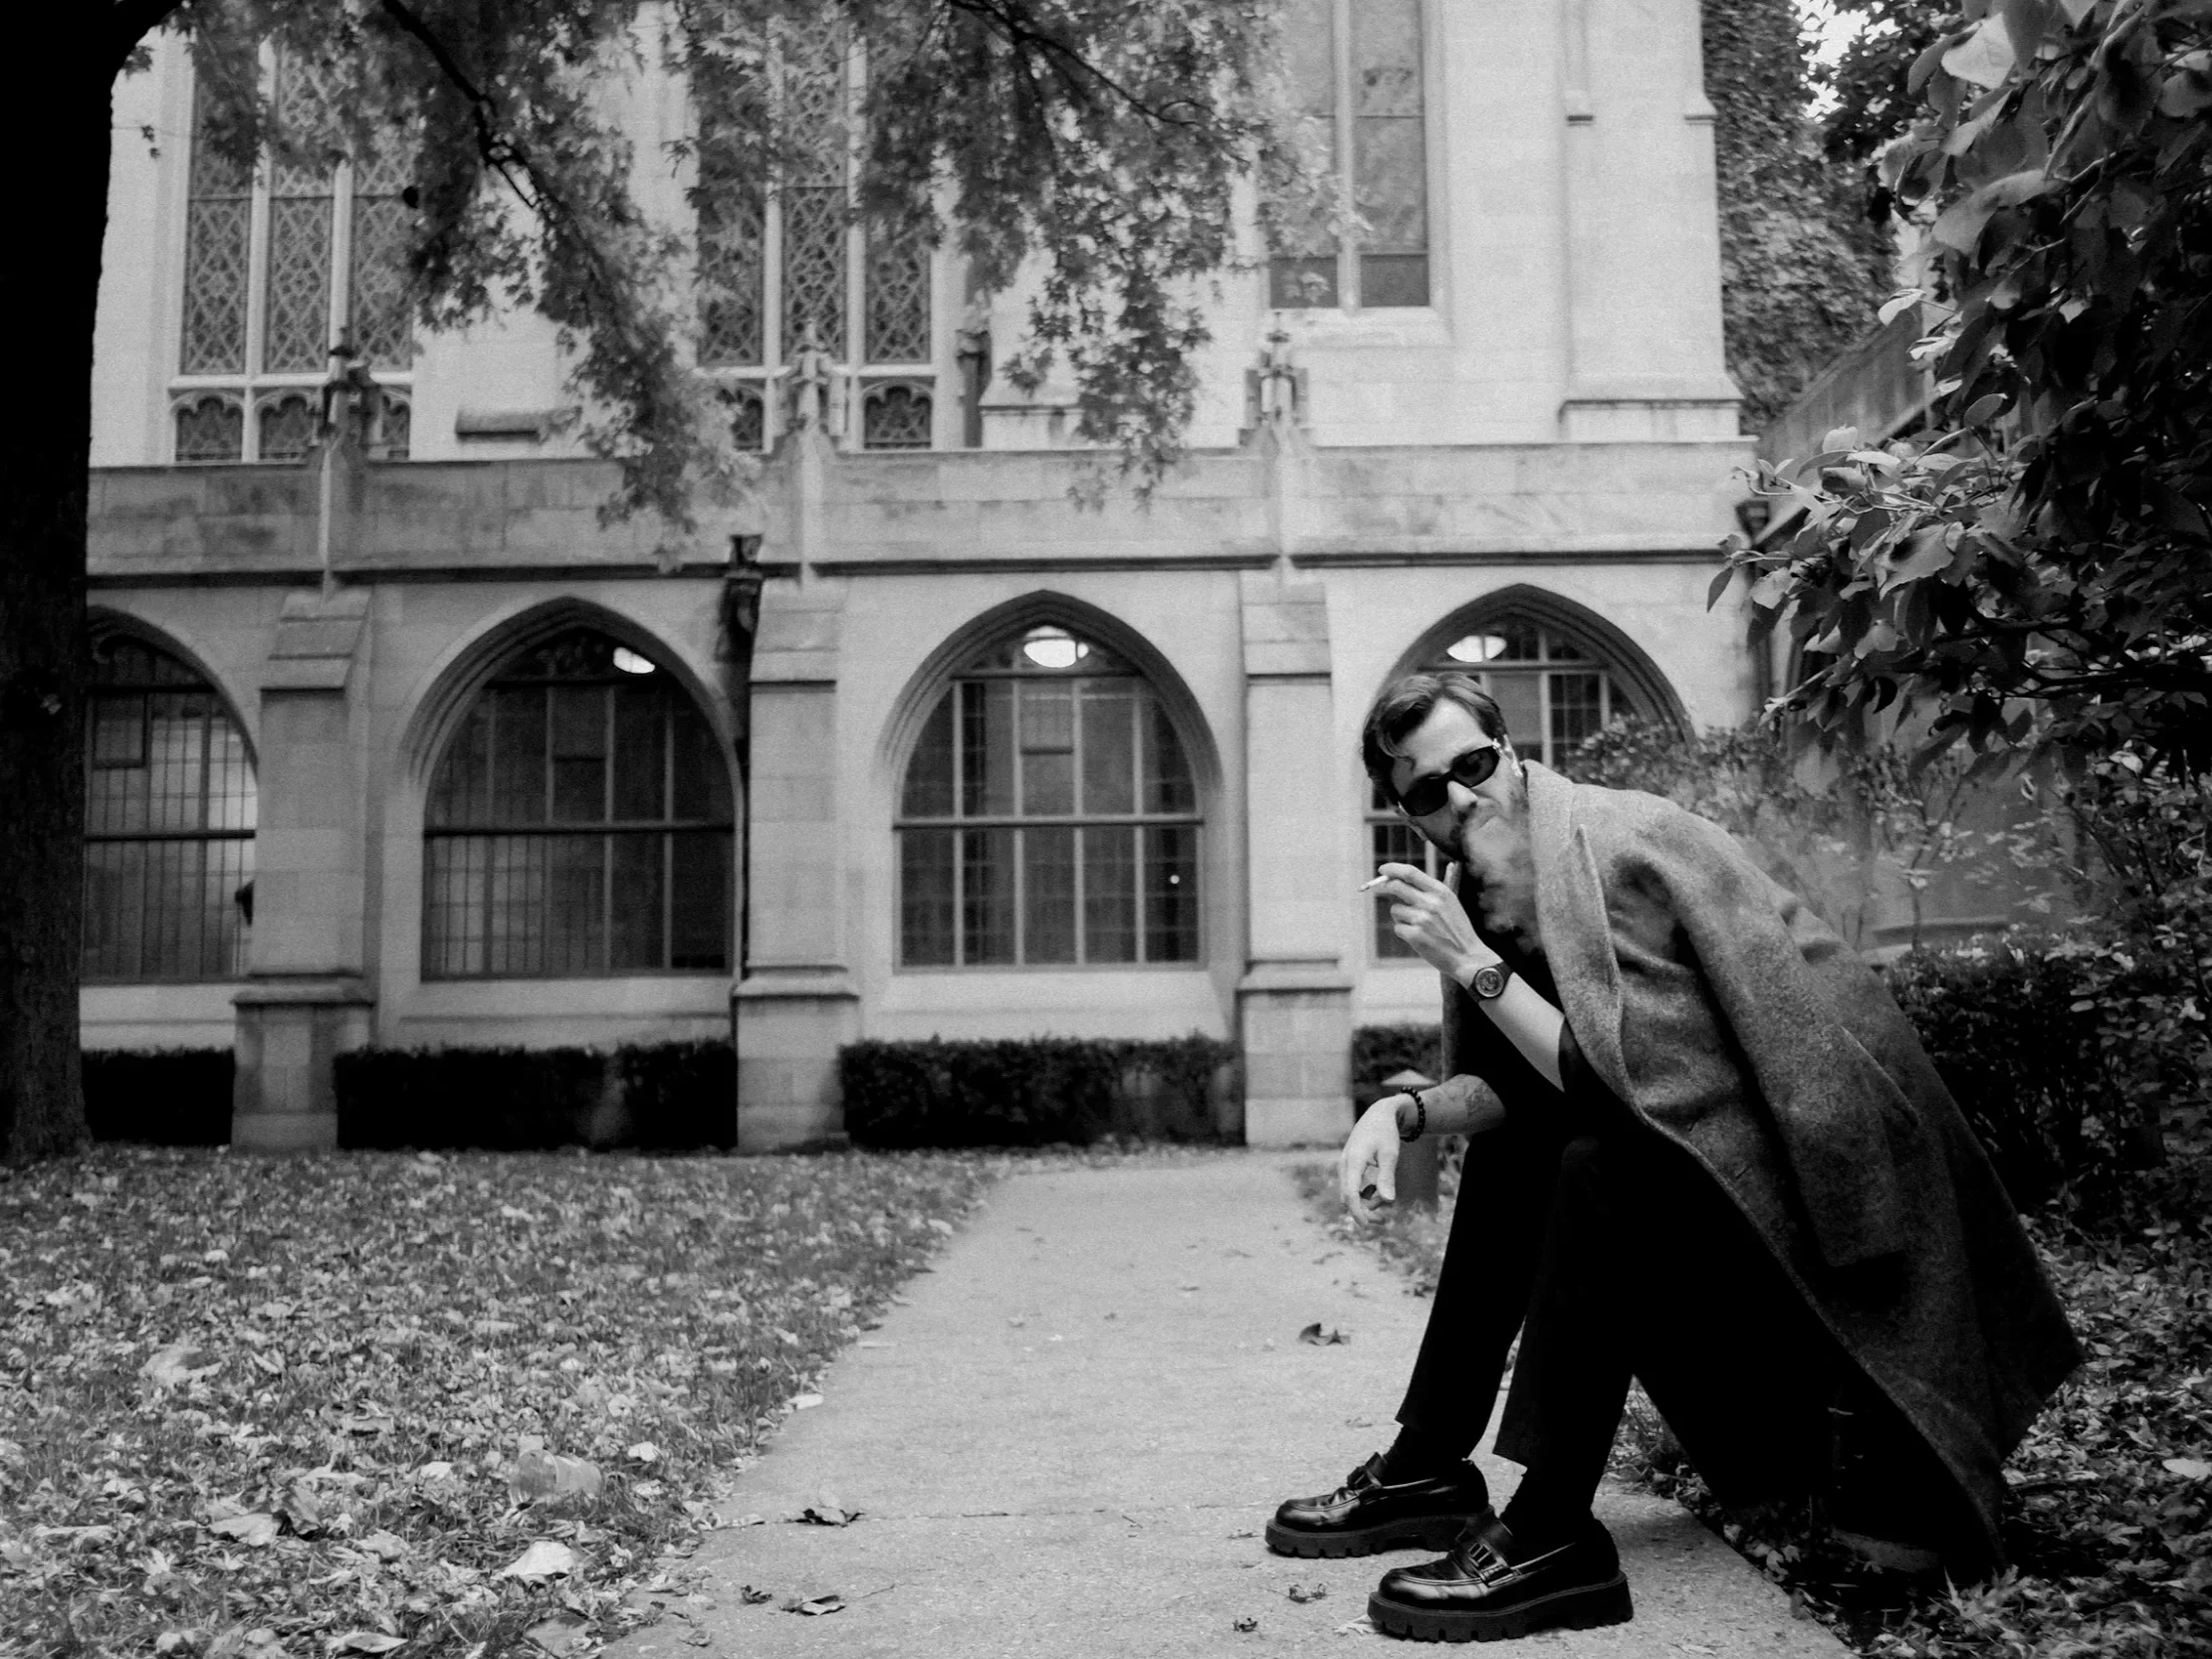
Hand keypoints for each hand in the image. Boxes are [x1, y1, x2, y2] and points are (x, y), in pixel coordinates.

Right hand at [1339, 1094, 1410, 1222]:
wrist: (1378, 1115)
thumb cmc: (1385, 1133)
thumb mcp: (1390, 1154)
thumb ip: (1387, 1177)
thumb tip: (1388, 1202)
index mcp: (1354, 1161)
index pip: (1351, 1194)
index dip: (1358, 1213)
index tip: (1367, 1226)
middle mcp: (1345, 1165)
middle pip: (1348, 1198)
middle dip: (1364, 1212)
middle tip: (1384, 1221)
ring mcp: (1345, 1166)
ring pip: (1350, 1194)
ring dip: (1366, 1202)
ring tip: (1385, 1198)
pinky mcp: (1348, 1167)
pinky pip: (1352, 1187)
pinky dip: (1364, 1193)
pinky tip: (1376, 1189)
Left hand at [1371, 862, 1497, 983]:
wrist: (1468, 957)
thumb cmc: (1457, 930)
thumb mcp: (1450, 903)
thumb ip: (1429, 891)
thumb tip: (1404, 878)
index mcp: (1441, 891)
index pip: (1410, 872)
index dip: (1393, 868)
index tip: (1383, 869)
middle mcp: (1430, 902)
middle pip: (1396, 886)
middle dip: (1387, 887)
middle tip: (1384, 890)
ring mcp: (1421, 919)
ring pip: (1395, 909)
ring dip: (1401, 916)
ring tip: (1418, 926)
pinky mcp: (1415, 935)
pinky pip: (1397, 927)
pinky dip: (1404, 932)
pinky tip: (1419, 938)